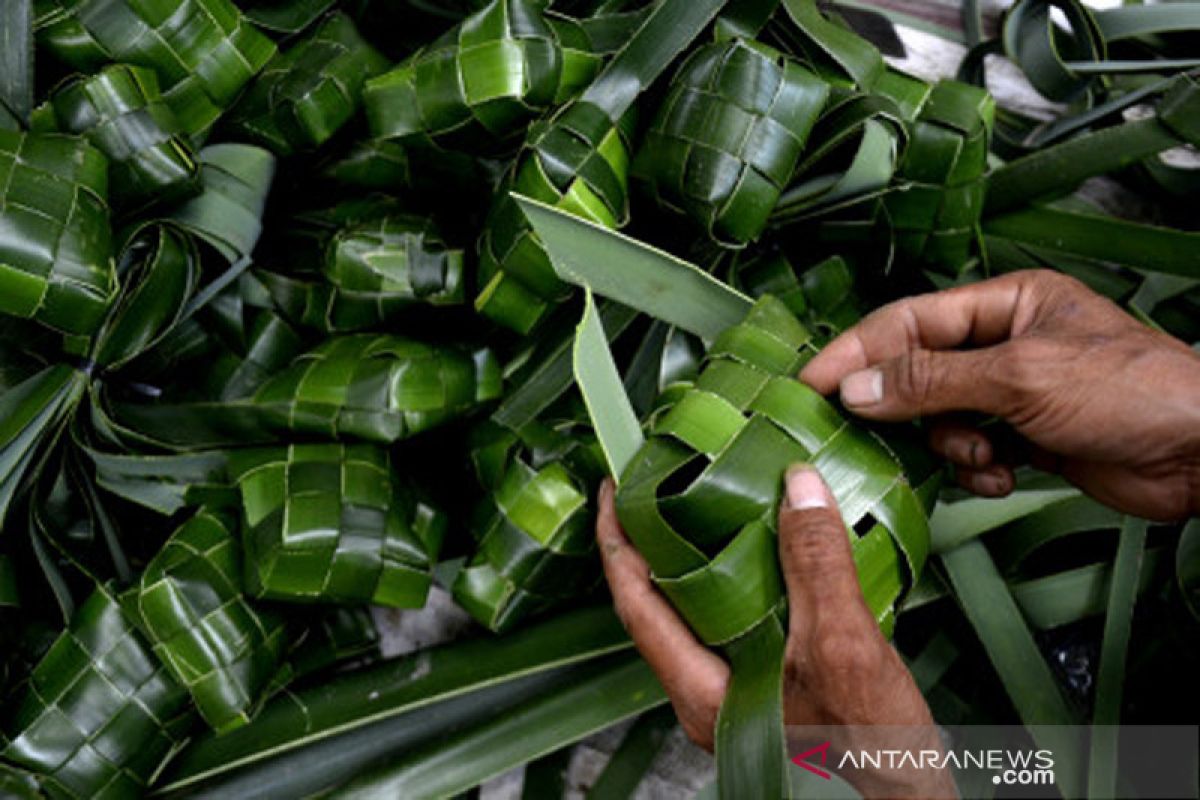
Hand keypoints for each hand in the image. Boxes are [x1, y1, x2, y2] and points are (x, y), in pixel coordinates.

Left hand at [596, 470, 955, 797]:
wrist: (908, 798)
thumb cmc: (871, 745)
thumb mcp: (843, 643)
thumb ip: (816, 564)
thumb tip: (798, 487)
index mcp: (702, 691)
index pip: (637, 603)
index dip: (618, 541)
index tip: (613, 490)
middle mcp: (707, 695)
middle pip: (658, 605)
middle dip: (650, 542)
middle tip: (652, 485)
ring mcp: (735, 695)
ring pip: (696, 613)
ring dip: (695, 557)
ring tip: (700, 504)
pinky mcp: (765, 688)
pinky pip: (732, 623)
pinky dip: (736, 579)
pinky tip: (762, 552)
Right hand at [800, 270, 1199, 520]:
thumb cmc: (1135, 392)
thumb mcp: (1021, 376)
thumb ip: (933, 380)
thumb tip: (860, 386)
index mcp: (1008, 303)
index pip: (910, 321)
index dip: (857, 352)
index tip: (813, 383)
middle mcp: (1007, 343)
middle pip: (920, 371)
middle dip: (907, 408)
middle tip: (873, 434)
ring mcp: (1017, 392)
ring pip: (942, 417)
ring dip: (949, 445)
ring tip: (979, 455)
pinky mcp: (1029, 437)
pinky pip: (972, 450)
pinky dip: (977, 468)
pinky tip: (1001, 475)